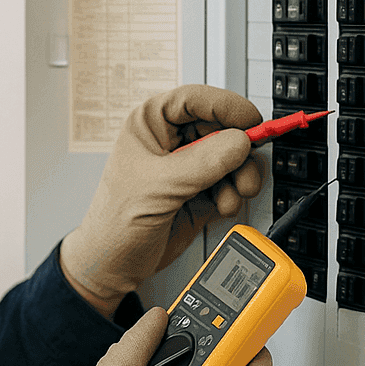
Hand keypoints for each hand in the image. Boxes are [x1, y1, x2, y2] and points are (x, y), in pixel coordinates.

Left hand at [61, 85, 264, 305]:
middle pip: (221, 127)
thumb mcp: (159, 186)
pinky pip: (231, 182)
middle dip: (239, 148)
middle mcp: (172, 141)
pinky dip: (234, 194)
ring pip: (231, 156)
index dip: (225, 106)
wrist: (115, 266)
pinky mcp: (201, 191)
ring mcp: (188, 167)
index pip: (195, 99)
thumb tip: (239, 141)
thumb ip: (202, 162)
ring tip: (236, 191)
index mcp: (150, 124)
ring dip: (240, 174)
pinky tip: (222, 205)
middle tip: (246, 163)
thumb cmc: (114, 223)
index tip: (250, 119)